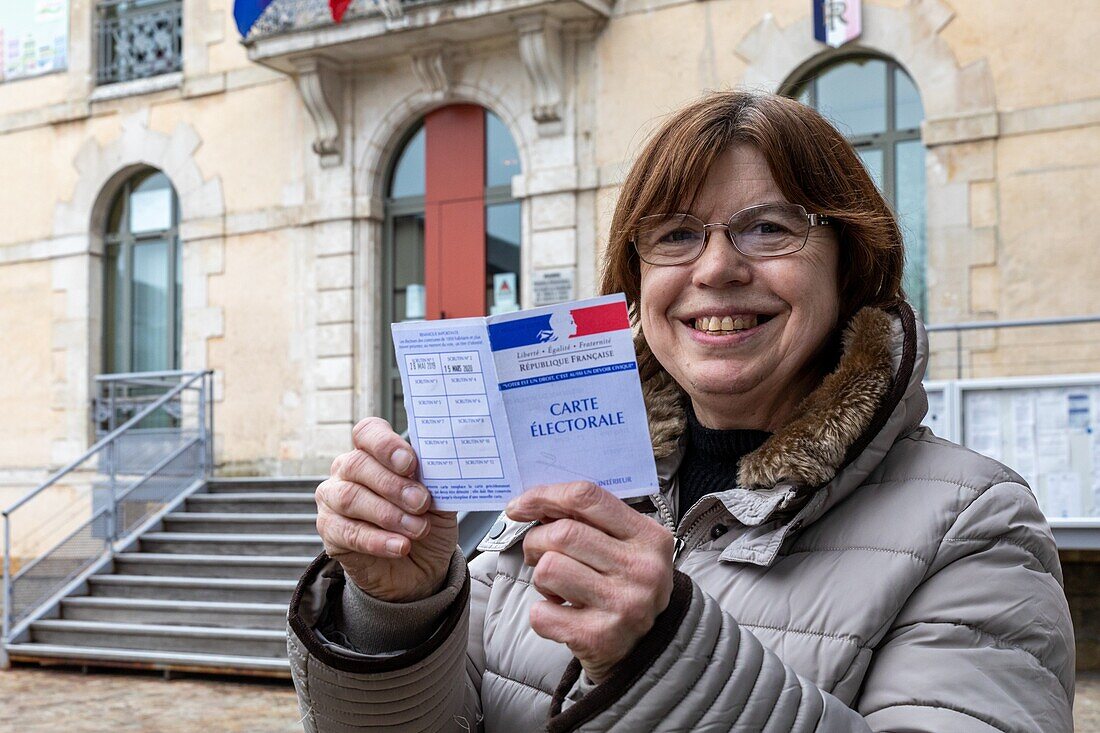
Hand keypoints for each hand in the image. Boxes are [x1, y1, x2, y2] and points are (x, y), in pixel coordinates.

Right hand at [315, 417, 457, 602]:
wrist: (420, 567)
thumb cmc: (426, 523)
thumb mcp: (439, 499)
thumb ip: (436, 480)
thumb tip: (442, 466)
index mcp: (375, 452)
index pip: (369, 433)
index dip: (386, 444)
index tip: (411, 462)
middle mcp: (348, 470)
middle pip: (358, 465)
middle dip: (393, 484)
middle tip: (421, 502)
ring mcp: (334, 499)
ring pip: (351, 497)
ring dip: (388, 514)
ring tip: (418, 529)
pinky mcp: (330, 531)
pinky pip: (349, 532)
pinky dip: (378, 540)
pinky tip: (401, 547)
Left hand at [506, 482, 673, 683]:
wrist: (644, 648)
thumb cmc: (623, 585)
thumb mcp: (624, 545)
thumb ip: (588, 520)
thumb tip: (533, 503)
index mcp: (649, 536)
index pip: (587, 497)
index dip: (545, 496)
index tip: (519, 505)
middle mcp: (642, 569)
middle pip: (562, 533)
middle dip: (536, 540)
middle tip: (537, 553)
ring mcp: (623, 605)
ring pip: (548, 569)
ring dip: (540, 577)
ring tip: (556, 587)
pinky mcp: (599, 638)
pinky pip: (541, 613)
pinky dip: (540, 612)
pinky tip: (560, 613)